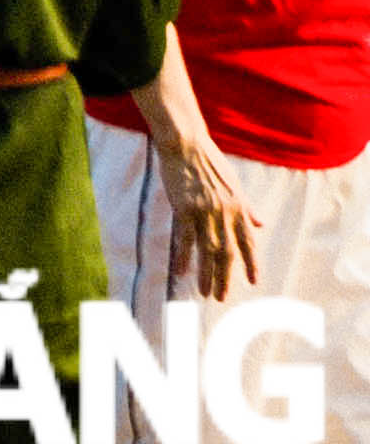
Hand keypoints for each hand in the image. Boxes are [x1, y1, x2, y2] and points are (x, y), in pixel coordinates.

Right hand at [158, 135, 264, 302]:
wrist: (187, 145)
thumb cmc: (211, 162)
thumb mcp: (236, 185)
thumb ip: (248, 207)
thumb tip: (261, 224)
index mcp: (239, 209)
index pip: (248, 243)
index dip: (251, 264)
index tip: (253, 282)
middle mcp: (225, 215)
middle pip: (227, 253)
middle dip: (225, 278)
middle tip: (221, 297)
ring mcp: (204, 213)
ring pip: (208, 251)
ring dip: (207, 274)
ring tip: (205, 293)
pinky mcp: (184, 209)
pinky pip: (185, 238)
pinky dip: (184, 257)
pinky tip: (182, 272)